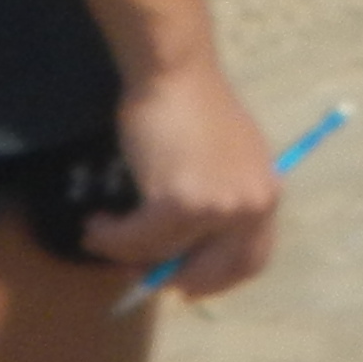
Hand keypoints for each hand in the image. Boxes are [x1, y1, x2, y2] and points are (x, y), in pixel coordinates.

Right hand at [92, 58, 285, 304]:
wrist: (174, 73)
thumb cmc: (194, 109)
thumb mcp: (224, 161)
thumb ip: (216, 204)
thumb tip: (181, 257)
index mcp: (266, 194)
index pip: (251, 260)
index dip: (216, 280)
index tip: (187, 288)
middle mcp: (250, 206)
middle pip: (210, 270)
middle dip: (169, 277)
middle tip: (135, 272)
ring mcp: (216, 208)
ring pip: (162, 253)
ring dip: (125, 250)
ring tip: (102, 231)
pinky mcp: (178, 204)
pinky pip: (135, 239)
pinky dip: (110, 236)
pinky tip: (95, 223)